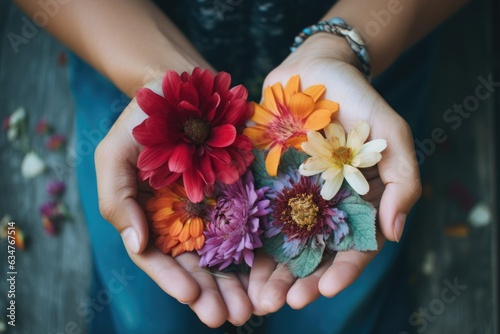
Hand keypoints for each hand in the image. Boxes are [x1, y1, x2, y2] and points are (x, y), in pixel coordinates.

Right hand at [94, 78, 252, 326]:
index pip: (160, 258)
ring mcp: (218, 209)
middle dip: (211, 294)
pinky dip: (261, 254)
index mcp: (153, 219)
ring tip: (251, 308)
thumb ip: (117, 201)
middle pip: (197, 267)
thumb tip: (136, 247)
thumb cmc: (143, 122)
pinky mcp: (245, 194)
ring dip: (238, 285)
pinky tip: (272, 274)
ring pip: (228, 256)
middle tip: (227, 317)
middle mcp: (187, 221)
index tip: (189, 295)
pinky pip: (254, 227)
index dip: (172, 279)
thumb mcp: (115, 157)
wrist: (182, 87)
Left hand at [247, 34, 421, 313]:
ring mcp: (289, 194)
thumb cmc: (359, 100)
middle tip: (283, 302)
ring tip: (256, 296)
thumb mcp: (392, 135)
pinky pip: (251, 212)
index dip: (342, 272)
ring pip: (279, 241)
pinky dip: (243, 237)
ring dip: (269, 271)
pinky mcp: (261, 179)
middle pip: (312, 254)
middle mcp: (321, 206)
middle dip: (298, 280)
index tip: (324, 290)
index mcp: (355, 203)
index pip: (353, 247)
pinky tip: (231, 258)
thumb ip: (402, 180)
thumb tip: (393, 233)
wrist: (314, 69)